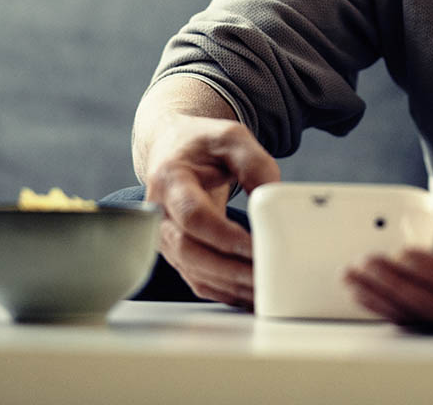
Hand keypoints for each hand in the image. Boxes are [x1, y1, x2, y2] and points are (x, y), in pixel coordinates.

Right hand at [143, 114, 279, 307]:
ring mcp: (166, 239)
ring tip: (266, 289)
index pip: (193, 216)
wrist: (174, 149)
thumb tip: (272, 200)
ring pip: (195, 272)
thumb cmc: (204, 143)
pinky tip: (252, 294)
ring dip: (231, 285)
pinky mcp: (179, 254)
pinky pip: (199, 280)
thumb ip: (254, 163)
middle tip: (265, 275)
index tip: (254, 246)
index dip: (223, 236)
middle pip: (190, 252)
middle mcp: (160, 214)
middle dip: (229, 269)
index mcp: (170, 180)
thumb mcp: (231, 138)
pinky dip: (226, 291)